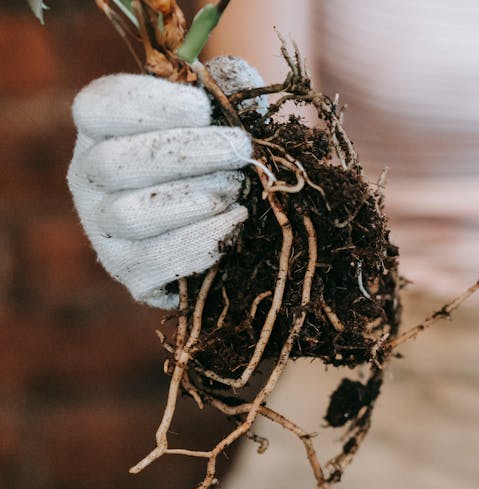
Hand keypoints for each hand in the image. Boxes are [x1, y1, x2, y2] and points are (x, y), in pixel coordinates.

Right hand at [66, 57, 263, 307]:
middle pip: (116, 162)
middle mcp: (90, 178)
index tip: (204, 108)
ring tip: (236, 188)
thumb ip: (229, 88)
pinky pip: (156, 262)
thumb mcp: (227, 114)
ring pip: (131, 214)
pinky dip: (202, 242)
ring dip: (194, 198)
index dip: (150, 105)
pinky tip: (236, 221)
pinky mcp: (131, 273)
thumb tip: (233, 75)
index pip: (98, 108)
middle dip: (188, 153)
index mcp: (103, 129)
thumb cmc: (224, 157)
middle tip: (240, 149)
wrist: (237, 222)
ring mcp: (104, 230)